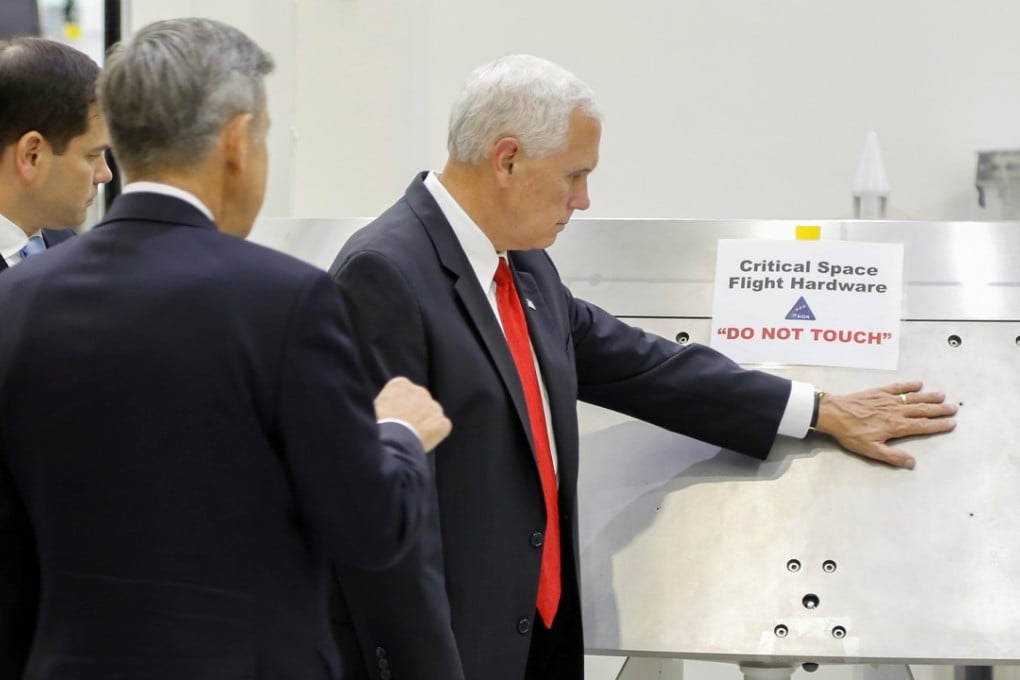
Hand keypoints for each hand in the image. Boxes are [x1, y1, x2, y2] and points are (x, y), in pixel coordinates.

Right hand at [374, 376, 451, 452]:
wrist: (393, 440)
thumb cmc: (380, 425)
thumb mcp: (375, 406)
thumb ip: (387, 401)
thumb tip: (388, 406)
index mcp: (401, 384)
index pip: (404, 392)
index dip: (400, 406)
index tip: (396, 416)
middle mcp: (420, 391)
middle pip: (420, 401)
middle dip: (415, 412)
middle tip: (406, 428)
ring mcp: (434, 406)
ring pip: (432, 413)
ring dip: (426, 423)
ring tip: (413, 437)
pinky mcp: (443, 422)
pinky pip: (442, 427)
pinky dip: (436, 434)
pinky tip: (424, 441)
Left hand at [813, 380, 956, 468]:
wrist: (833, 414)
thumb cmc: (850, 433)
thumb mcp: (871, 450)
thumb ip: (892, 456)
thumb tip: (912, 462)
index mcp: (896, 426)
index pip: (922, 426)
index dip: (938, 425)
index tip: (951, 423)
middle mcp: (896, 411)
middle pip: (922, 410)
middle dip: (939, 410)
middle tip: (953, 408)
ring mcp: (887, 400)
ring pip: (913, 398)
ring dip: (928, 397)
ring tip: (942, 396)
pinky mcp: (878, 392)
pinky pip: (897, 387)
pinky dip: (908, 385)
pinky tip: (918, 384)